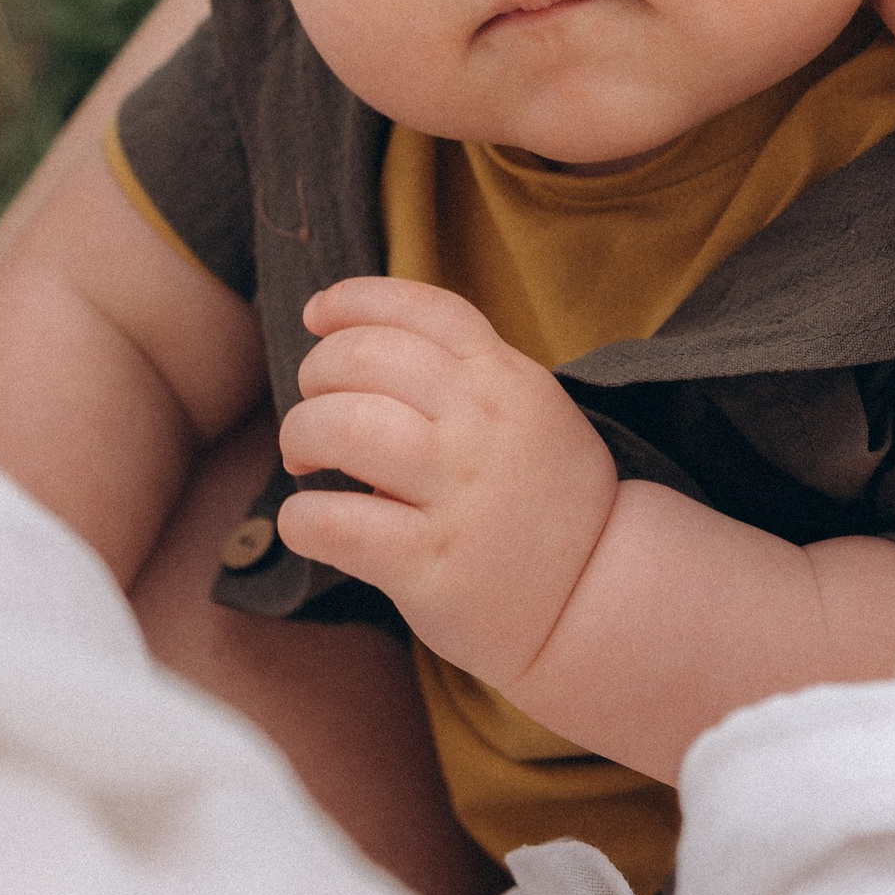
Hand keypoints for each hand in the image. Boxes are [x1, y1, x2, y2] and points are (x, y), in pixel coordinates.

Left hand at [276, 279, 618, 689]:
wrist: (595, 595)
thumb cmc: (543, 498)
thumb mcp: (529, 411)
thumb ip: (461, 378)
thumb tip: (352, 356)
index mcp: (506, 378)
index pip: (423, 309)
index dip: (356, 299)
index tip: (314, 313)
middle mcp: (484, 426)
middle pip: (368, 357)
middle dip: (317, 372)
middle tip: (313, 408)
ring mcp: (459, 495)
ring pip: (344, 427)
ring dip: (301, 434)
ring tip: (305, 458)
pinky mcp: (430, 563)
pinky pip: (334, 522)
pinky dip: (299, 518)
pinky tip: (309, 522)